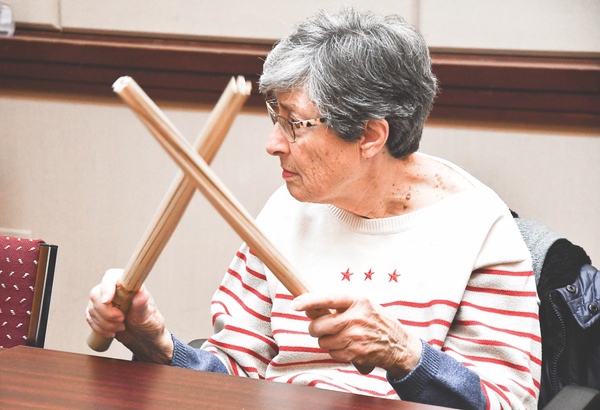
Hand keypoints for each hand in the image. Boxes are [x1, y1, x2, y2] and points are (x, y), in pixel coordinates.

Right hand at [85, 268, 172, 363]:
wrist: (144, 337)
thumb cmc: (149, 322)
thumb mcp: (148, 315)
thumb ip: (142, 305)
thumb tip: (141, 295)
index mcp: (128, 284)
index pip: (111, 276)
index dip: (106, 287)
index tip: (107, 301)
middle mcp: (114, 289)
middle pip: (96, 294)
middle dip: (106, 311)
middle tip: (121, 319)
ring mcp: (104, 301)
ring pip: (92, 308)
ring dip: (104, 322)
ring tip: (121, 327)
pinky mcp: (98, 312)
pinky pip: (90, 318)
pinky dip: (99, 328)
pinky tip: (111, 332)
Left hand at [292, 292, 421, 378]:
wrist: (399, 345)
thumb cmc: (377, 322)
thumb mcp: (364, 305)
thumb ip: (340, 306)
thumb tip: (311, 308)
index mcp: (358, 301)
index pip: (328, 299)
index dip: (309, 301)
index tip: (295, 303)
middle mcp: (356, 318)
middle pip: (319, 326)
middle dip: (315, 328)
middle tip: (322, 328)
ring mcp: (356, 337)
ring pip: (323, 342)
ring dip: (327, 341)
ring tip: (341, 337)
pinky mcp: (356, 353)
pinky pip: (332, 353)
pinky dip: (335, 352)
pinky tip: (347, 346)